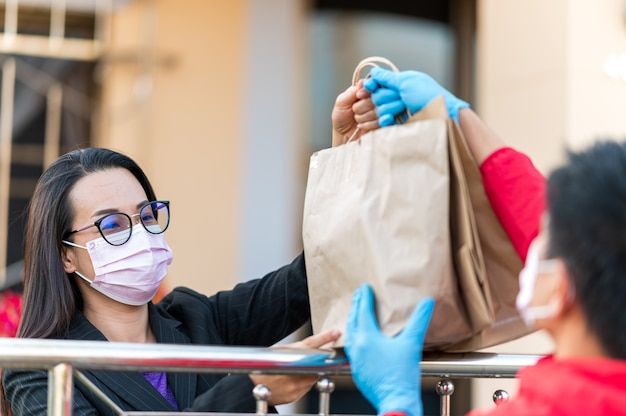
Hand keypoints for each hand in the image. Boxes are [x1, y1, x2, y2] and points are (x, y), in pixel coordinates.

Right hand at [249, 329, 339, 405]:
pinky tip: (291, 381)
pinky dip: (303, 383)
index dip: (325, 337)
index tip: (335, 333)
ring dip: (308, 373)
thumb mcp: (277, 351)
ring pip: (312, 377)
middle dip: (315, 362)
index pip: (312, 344)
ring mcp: (296, 384)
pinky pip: (306, 387)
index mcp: (290, 355)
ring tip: (293, 372)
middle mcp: (295, 371)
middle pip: (316, 363)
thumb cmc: (262, 367)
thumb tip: (312, 347)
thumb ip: (295, 349)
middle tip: (309, 361)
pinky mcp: (296, 395)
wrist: (250, 387)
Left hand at [331, 80, 378, 146]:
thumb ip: (352, 92)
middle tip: (354, 110)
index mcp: (368, 90)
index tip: (359, 96)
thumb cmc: (341, 117)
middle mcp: (378, 98)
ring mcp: (384, 110)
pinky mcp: (386, 123)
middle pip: (379, 96)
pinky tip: (361, 126)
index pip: (375, 83)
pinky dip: (369, 124)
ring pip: (380, 109)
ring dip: (364, 116)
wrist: (343, 136)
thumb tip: (363, 82)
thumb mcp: (341, 102)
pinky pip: (383, 121)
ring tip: (357, 119)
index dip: (368, 90)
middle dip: (363, 105)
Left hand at [344, 284, 433, 415]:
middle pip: (353, 322)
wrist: (396, 401)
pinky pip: (352, 349)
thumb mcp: (412, 344)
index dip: (363, 298)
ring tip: (357, 316)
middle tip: (358, 297)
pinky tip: (361, 342)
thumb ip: (419, 321)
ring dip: (353, 323)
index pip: (362, 311)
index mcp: (367, 338)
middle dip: (356, 307)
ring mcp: (356, 360)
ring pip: (350, 336)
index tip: (364, 288)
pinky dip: (354, 339)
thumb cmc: (402, 376)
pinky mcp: (357, 371)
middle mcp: (358, 348)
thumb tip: (427, 303)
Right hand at [364, 68, 469, 123]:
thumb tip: (373, 71)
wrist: (439, 114)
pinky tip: (391, 119)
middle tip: (400, 98)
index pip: (374, 85)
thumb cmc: (427, 94)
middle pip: (374, 98)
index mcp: (397, 84)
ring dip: (388, 108)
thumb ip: (387, 77)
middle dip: (384, 98)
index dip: (369, 87)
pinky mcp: (396, 126)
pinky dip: (384, 121)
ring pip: (377, 111)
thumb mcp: (406, 81)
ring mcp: (395, 112)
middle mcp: (394, 98)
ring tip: (403, 108)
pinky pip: (380, 124)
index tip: (366, 89)